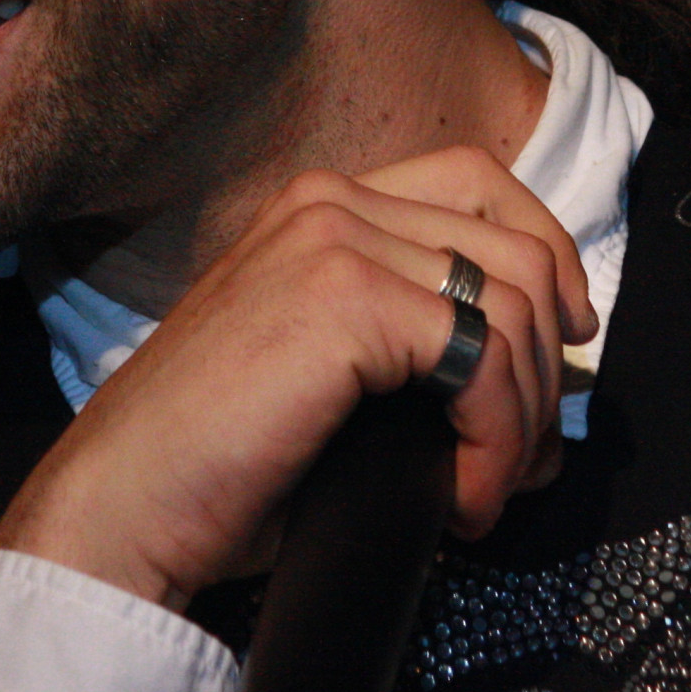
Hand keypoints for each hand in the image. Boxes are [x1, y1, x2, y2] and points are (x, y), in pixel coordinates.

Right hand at [0, 146, 597, 611]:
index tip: (568, 337)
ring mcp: (334, 239)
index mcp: (319, 206)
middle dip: (548, 364)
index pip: (480, 183)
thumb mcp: (334, 381)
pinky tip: (458, 497)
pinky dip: (493, 439)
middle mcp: (329, 201)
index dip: (548, 254)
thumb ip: (424, 357)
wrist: (122, 508)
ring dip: (523, 415)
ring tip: (481, 490)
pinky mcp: (343, 296)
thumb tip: (544, 400)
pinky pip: (483, 356)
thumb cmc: (217, 467)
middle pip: (517, 245)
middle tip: (521, 458)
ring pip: (515, 302)